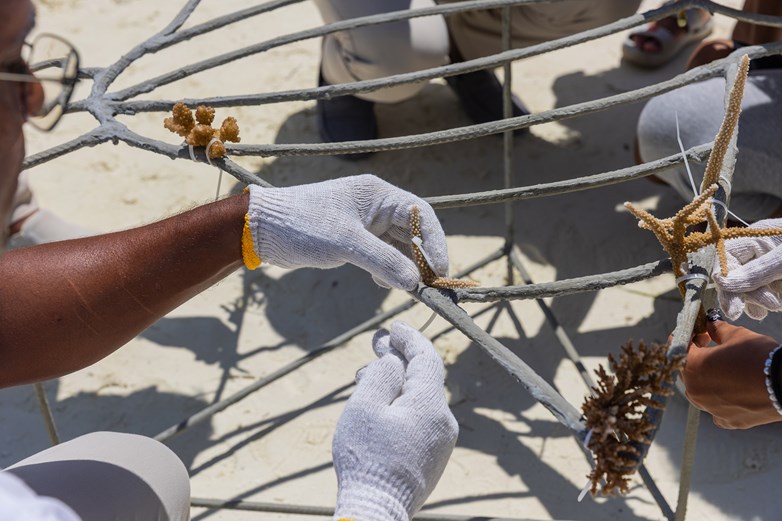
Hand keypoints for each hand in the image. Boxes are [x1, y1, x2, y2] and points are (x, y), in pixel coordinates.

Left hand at [247, 175, 447, 289]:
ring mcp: (365, 222)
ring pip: (399, 245)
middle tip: (428, 287)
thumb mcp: (347, 244)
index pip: (420, 215)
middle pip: (414, 232)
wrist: (262, 229)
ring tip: (405, 288)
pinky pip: (383, 254)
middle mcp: (375, 206)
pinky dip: (388, 269)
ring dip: (405, 267)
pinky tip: (382, 283)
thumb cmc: (303, 226)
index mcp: (378, 195)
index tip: (440, 271)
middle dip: (422, 259)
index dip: (435, 243)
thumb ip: (384, 262)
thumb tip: (414, 283)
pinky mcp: (354, 238)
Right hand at [332, 321, 457, 520]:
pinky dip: (401, 404)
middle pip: (423, 379)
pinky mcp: (432, 457)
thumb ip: (382, 375)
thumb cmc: (367, 458)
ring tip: (366, 378)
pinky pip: (419, 419)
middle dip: (399, 359)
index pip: (426, 359)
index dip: (409, 338)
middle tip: (376, 345)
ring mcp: (441, 442)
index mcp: (431, 405)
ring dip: (396, 383)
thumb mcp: (365, 407)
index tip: (393, 327)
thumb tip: (396, 361)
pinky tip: (379, 406)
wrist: (377, 511)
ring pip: (419, 399)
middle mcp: (444, 422)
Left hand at [682, 315, 780, 428]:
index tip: (697, 332)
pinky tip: (729, 392)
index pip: (679, 348)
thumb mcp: (737, 335)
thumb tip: (709, 325)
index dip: (687, 337)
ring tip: (722, 367)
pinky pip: (716, 410)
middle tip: (709, 345)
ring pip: (700, 391)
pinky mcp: (728, 420)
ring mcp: (710, 408)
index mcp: (691, 367)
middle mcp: (695, 391)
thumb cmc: (759, 356)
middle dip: (695, 356)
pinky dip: (719, 401)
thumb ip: (717, 330)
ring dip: (706, 378)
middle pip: (687, 370)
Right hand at [712, 218, 781, 319]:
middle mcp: (757, 251)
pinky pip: (763, 294)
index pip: (725, 254)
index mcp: (755, 237)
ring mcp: (767, 267)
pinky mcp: (777, 281)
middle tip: (737, 312)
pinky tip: (775, 306)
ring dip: (755, 301)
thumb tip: (721, 282)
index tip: (726, 296)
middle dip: (738, 293)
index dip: (722, 275)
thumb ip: (755, 272)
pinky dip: (766, 304)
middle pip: (734, 274)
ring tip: (773, 304)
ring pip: (747, 288)